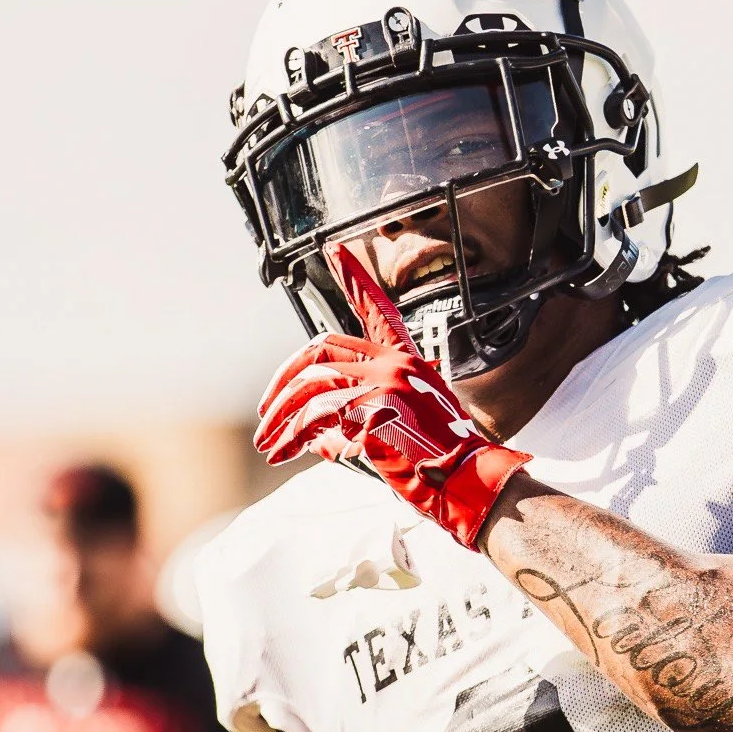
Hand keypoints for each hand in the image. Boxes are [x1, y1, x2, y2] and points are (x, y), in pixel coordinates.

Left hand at [253, 245, 530, 550]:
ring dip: (282, 419)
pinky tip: (290, 453)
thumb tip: (316, 436)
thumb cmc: (437, 463)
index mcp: (405, 362)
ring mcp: (387, 383)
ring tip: (268, 445)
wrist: (467, 482)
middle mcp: (396, 364)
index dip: (356, 277)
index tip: (336, 249)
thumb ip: (356, 419)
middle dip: (283, 384)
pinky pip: (318, 417)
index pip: (377, 309)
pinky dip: (296, 436)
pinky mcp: (377, 407)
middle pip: (319, 352)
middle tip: (265, 413)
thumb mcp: (397, 430)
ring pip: (310, 387)